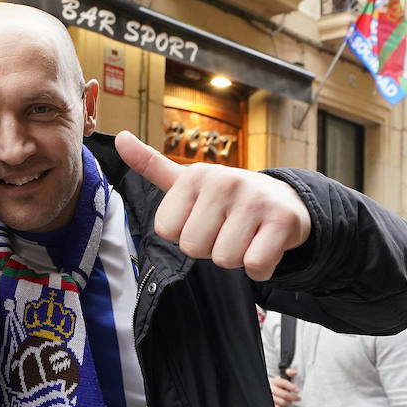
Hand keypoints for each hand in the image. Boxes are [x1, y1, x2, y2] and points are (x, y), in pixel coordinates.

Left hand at [114, 131, 310, 279]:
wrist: (285, 200)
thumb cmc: (227, 198)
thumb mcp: (188, 181)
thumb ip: (152, 165)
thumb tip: (120, 138)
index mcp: (195, 175)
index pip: (166, 230)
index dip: (183, 233)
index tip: (202, 218)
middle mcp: (225, 181)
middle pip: (193, 247)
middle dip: (209, 247)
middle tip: (226, 228)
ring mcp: (255, 200)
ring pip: (224, 259)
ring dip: (235, 257)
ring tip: (246, 235)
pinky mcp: (282, 221)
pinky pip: (255, 265)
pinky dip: (259, 267)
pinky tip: (264, 245)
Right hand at [270, 368, 299, 406]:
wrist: (266, 389)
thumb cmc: (276, 385)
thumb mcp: (281, 378)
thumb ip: (288, 373)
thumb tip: (295, 372)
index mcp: (274, 381)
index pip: (283, 383)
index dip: (291, 387)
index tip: (298, 391)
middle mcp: (271, 388)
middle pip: (285, 394)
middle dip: (293, 397)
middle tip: (298, 398)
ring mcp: (270, 396)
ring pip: (282, 402)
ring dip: (288, 403)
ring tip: (290, 401)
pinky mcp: (269, 404)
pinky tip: (284, 405)